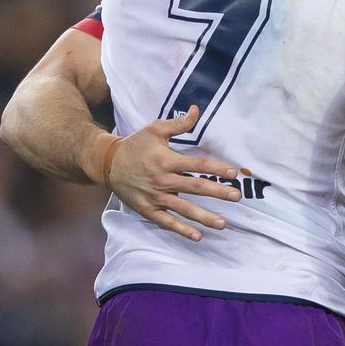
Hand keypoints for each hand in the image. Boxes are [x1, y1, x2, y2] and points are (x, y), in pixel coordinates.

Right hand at [108, 105, 240, 239]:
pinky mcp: (148, 210)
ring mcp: (156, 197)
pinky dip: (182, 230)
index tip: (233, 173)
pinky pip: (167, 222)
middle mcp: (163, 180)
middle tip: (236, 196)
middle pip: (195, 187)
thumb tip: (196, 110)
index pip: (197, 165)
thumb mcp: (155, 129)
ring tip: (223, 223)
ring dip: (205, 217)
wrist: (108, 163)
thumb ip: (178, 123)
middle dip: (218, 192)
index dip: (216, 169)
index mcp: (166, 160)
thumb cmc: (135, 145)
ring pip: (184, 209)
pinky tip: (198, 236)